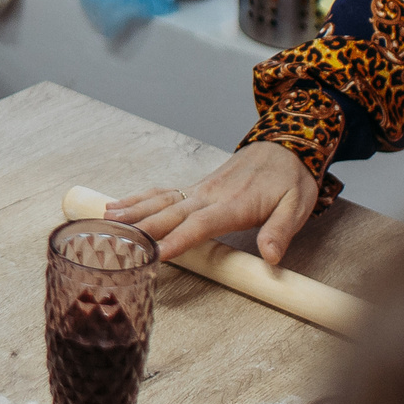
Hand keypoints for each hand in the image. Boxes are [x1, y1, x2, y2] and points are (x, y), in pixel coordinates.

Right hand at [108, 142, 317, 264]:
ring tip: (106, 218)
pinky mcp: (198, 187)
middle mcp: (210, 195)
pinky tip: (121, 204)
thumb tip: (271, 257)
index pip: (199, 224)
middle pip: (170, 212)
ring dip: (133, 209)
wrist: (287, 146)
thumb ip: (280, 231)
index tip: (156, 253)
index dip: (177, 239)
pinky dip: (140, 198)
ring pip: (161, 199)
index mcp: (234, 204)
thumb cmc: (292, 179)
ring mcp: (201, 189)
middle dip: (142, 226)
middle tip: (113, 236)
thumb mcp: (296, 206)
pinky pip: (164, 192)